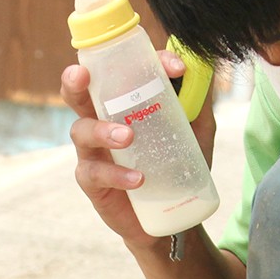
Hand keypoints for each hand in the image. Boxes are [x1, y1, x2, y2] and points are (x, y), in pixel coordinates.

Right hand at [61, 51, 217, 248]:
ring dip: (103, 131)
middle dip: (74, 80)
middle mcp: (101, 122)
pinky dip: (116, 174)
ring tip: (128, 137)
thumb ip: (197, 105)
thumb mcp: (194, 134)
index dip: (138, 60)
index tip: (175, 68)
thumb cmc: (175, 167)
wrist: (173, 217)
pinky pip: (94, 174)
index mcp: (120, 104)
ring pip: (82, 131)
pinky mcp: (93, 183)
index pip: (117, 73)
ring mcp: (93, 153)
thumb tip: (204, 69)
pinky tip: (138, 179)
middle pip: (77, 94)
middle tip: (83, 74)